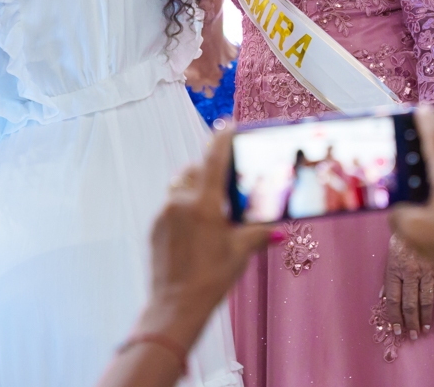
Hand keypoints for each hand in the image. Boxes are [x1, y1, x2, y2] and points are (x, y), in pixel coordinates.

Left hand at [135, 128, 273, 344]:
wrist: (175, 306)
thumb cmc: (211, 279)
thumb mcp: (241, 252)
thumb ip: (258, 232)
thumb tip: (278, 229)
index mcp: (203, 204)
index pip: (213, 159)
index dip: (222, 139)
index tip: (228, 126)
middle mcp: (180, 203)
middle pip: (194, 170)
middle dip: (209, 170)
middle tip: (226, 182)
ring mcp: (164, 214)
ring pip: (180, 186)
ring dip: (195, 187)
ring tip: (212, 205)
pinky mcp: (155, 228)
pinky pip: (171, 206)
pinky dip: (184, 207)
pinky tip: (197, 227)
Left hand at [382, 232, 433, 339]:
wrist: (423, 215)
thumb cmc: (405, 237)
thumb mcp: (391, 253)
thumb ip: (389, 276)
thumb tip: (382, 297)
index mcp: (395, 268)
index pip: (393, 299)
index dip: (394, 317)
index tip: (397, 329)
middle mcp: (410, 271)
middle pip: (410, 304)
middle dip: (411, 322)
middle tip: (413, 335)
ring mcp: (427, 270)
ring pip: (426, 301)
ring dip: (425, 318)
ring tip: (425, 330)